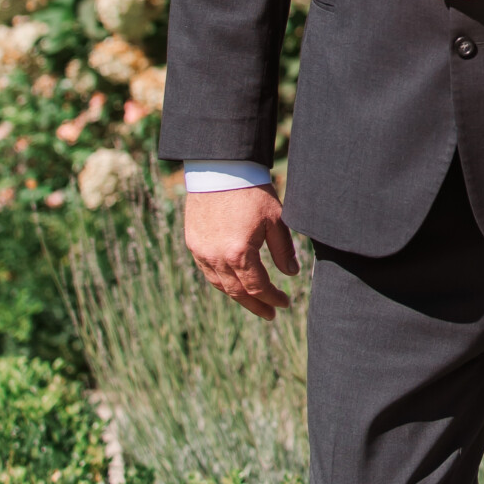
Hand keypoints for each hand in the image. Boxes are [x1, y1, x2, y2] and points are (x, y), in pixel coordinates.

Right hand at [185, 185, 298, 320]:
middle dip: (256, 305)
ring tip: (253, 301)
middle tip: (270, 314)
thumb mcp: (275, 219)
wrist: (219, 169)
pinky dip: (221, 281)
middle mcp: (216, 258)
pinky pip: (207, 271)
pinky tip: (232, 283)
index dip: (272, 298)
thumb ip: (283, 249)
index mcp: (239, 254)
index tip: (284, 303)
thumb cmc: (252, 191)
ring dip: (238, 296)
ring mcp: (201, 252)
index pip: (257, 287)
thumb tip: (290, 274)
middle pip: (237, 292)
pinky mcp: (192, 243)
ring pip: (220, 284)